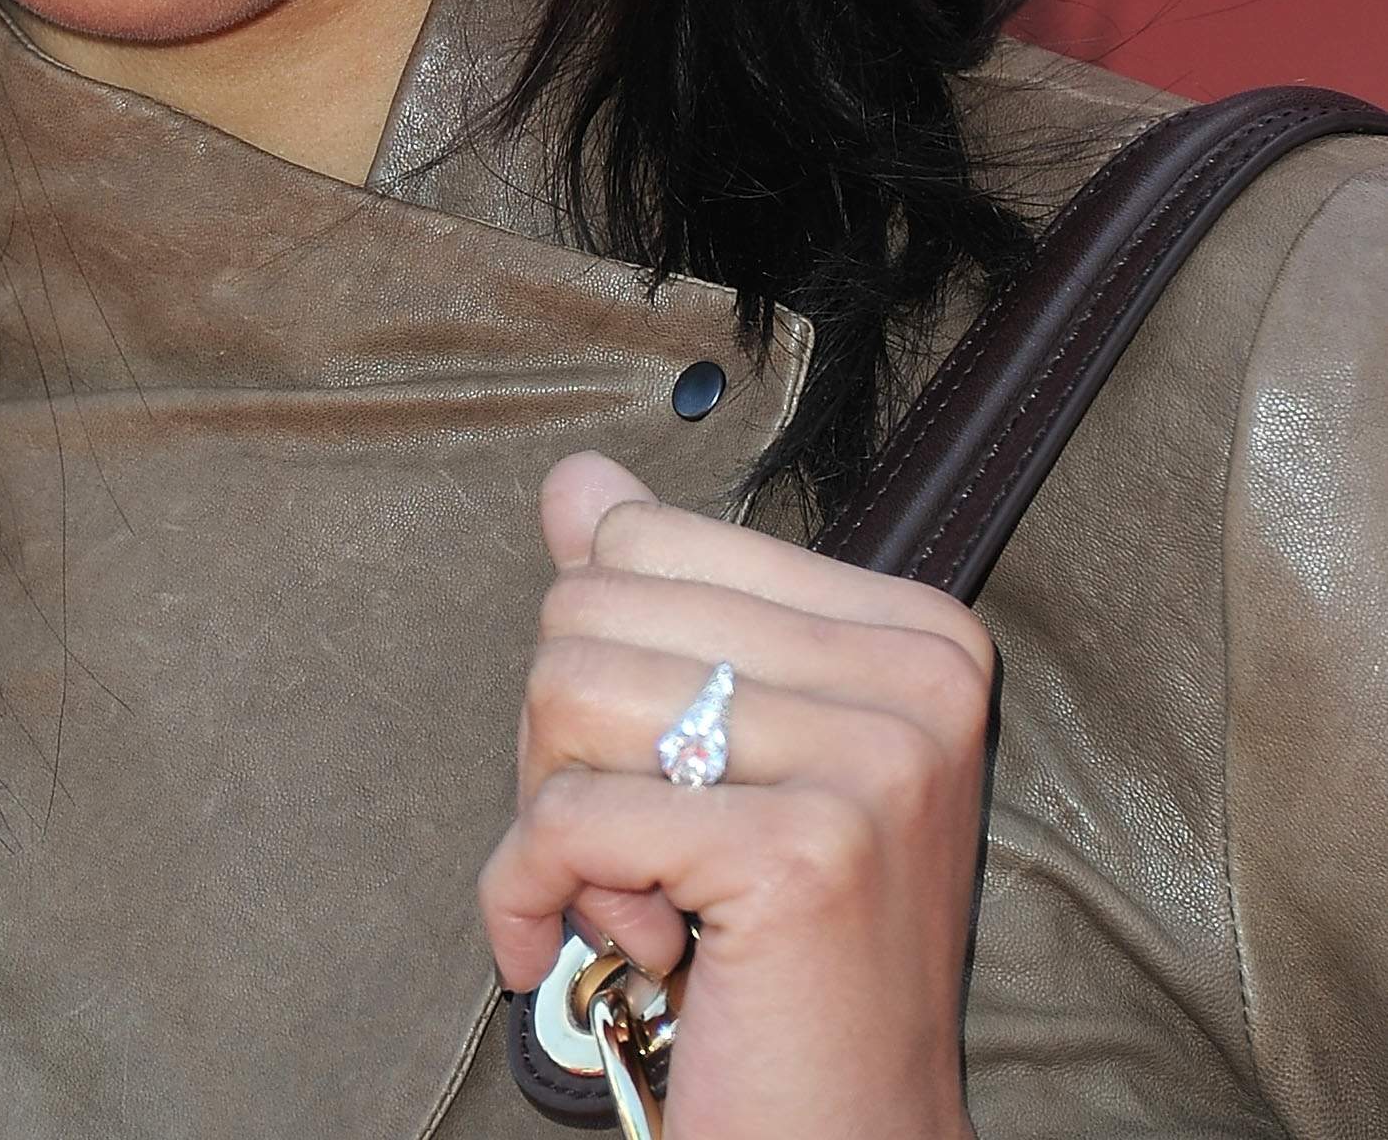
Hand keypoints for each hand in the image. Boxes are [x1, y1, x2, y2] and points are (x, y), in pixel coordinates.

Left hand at [480, 451, 991, 1139]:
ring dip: (552, 822)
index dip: (606, 662)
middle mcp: (919, 675)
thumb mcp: (725, 753)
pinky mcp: (804, 851)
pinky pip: (566, 815)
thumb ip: (656, 602)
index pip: (648, 536)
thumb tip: (577, 480)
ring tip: (632, 903)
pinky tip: (592, 955)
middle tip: (634, 855)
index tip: (663, 777)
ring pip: (566, 690)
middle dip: (564, 744)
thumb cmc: (781, 967)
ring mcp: (875, 759)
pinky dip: (528, 894)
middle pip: (594, 605)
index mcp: (915, 629)